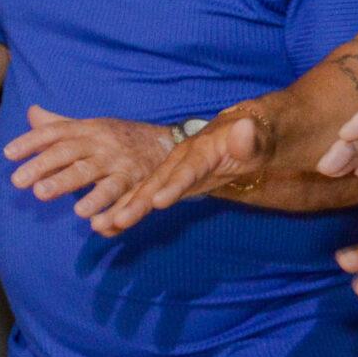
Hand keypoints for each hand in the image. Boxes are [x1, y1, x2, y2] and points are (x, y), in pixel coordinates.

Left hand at [2, 107, 170, 230]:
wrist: (168, 143)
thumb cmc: (119, 137)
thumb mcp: (91, 126)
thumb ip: (60, 123)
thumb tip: (31, 112)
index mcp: (88, 129)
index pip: (56, 132)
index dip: (32, 141)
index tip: (8, 154)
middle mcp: (102, 144)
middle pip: (70, 153)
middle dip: (45, 166)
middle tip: (19, 182)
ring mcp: (120, 164)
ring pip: (96, 176)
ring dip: (75, 187)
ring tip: (51, 198)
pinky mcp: (137, 182)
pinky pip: (122, 196)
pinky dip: (111, 210)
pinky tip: (96, 224)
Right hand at [99, 112, 267, 233]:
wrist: (242, 134)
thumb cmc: (253, 138)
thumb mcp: (257, 138)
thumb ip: (249, 137)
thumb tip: (245, 128)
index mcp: (201, 149)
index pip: (188, 169)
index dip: (173, 185)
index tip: (157, 201)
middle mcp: (180, 160)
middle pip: (157, 183)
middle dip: (137, 203)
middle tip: (116, 221)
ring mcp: (172, 172)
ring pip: (144, 192)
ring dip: (124, 209)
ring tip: (100, 227)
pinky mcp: (168, 183)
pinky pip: (145, 199)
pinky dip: (126, 211)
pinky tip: (106, 228)